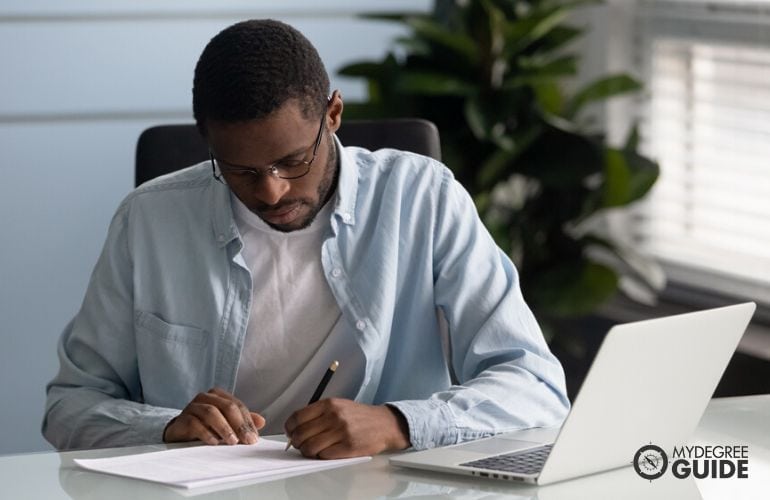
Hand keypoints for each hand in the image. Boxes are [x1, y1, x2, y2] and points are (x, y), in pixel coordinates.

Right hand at [163, 387, 265, 444]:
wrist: (179, 432)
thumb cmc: (204, 425)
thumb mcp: (226, 423)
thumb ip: (242, 421)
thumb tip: (261, 421)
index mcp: (218, 395)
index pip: (237, 405)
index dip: (247, 421)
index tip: (254, 437)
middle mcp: (205, 397)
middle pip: (227, 407)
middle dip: (239, 424)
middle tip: (246, 440)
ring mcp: (193, 406)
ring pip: (211, 412)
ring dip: (224, 428)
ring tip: (232, 441)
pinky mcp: (183, 418)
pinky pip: (195, 423)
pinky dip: (206, 433)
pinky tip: (214, 442)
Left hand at [284, 398, 409, 458]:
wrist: (383, 423)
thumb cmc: (358, 416)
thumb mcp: (338, 405)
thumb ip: (318, 414)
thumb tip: (295, 428)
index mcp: (328, 404)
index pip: (297, 417)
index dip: (290, 428)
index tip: (291, 432)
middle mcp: (333, 416)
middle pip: (301, 434)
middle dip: (297, 442)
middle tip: (301, 444)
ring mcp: (341, 432)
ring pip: (310, 447)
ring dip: (308, 451)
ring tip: (313, 450)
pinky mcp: (348, 447)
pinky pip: (324, 455)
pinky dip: (321, 456)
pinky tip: (326, 451)